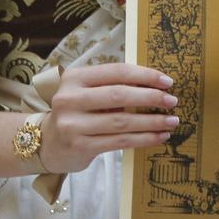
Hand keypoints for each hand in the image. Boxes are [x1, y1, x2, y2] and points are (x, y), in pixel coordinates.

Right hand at [39, 62, 177, 173]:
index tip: (167, 81)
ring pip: (122, 121)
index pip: (116, 72)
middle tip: (172, 101)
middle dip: (151, 98)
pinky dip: (144, 139)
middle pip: (120, 95)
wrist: (46, 143)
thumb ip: (112, 86)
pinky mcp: (81, 146)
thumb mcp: (86, 92)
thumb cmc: (76, 113)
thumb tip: (155, 85)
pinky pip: (120, 141)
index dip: (145, 75)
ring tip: (171, 121)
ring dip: (152, 122)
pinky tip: (159, 136)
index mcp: (75, 78)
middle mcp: (70, 99)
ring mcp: (73, 124)